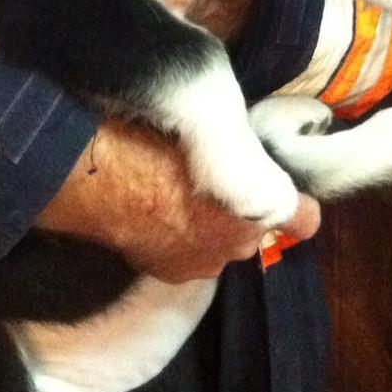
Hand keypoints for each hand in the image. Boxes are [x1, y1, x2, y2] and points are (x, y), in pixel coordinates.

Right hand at [37, 119, 321, 282]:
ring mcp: (199, 264)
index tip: (286, 188)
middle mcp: (238, 245)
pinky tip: (151, 206)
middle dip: (242, 206)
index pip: (303, 217)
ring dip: (205, 224)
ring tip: (173, 188)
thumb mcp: (210, 119)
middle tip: (213, 172)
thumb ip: (240, 140)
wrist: (87, 172)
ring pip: (217, 242)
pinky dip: (173, 234)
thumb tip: (248, 134)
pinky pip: (183, 250)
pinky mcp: (162, 272)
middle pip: (255, 226)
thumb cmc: (151, 133)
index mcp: (260, 206)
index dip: (296, 202)